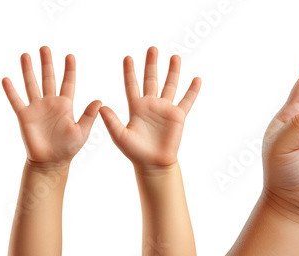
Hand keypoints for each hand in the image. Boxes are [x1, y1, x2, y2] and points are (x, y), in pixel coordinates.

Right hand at [1, 46, 100, 167]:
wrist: (50, 162)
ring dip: (28, 70)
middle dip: (46, 63)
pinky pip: (16, 101)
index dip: (69, 70)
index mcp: (66, 105)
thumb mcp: (82, 131)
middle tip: (45, 47)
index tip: (70, 56)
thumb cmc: (68, 148)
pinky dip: (11, 91)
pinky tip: (6, 79)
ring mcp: (36, 108)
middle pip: (48, 78)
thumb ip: (89, 115)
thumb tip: (99, 101)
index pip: (68, 83)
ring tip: (25, 55)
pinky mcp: (24, 116)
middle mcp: (50, 103)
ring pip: (31, 84)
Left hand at [100, 47, 200, 169]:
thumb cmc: (135, 152)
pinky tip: (197, 79)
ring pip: (170, 85)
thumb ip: (111, 121)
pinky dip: (192, 90)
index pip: (131, 85)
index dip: (129, 72)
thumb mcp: (119, 136)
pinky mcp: (178, 116)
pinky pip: (186, 101)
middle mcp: (151, 105)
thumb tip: (101, 107)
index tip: (127, 58)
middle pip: (151, 80)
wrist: (153, 163)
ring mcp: (165, 109)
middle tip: (152, 49)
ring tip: (175, 56)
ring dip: (173, 71)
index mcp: (136, 107)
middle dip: (151, 64)